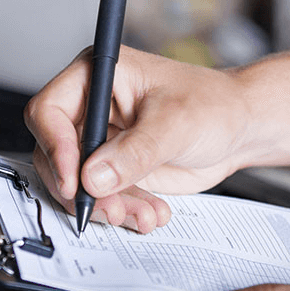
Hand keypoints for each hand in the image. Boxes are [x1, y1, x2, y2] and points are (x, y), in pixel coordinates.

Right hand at [24, 46, 255, 232]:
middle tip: (107, 207)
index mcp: (96, 76)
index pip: (49, 111)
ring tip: (140, 214)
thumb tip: (93, 176)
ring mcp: (100, 142)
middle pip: (55, 155)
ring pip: (77, 184)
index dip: (55, 147)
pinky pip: (101, 198)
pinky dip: (123, 211)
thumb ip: (135, 151)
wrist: (240, 130)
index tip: (74, 180)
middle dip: (81, 188)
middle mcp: (91, 109)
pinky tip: (150, 212)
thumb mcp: (176, 124)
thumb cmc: (214, 105)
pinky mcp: (113, 170)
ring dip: (105, 206)